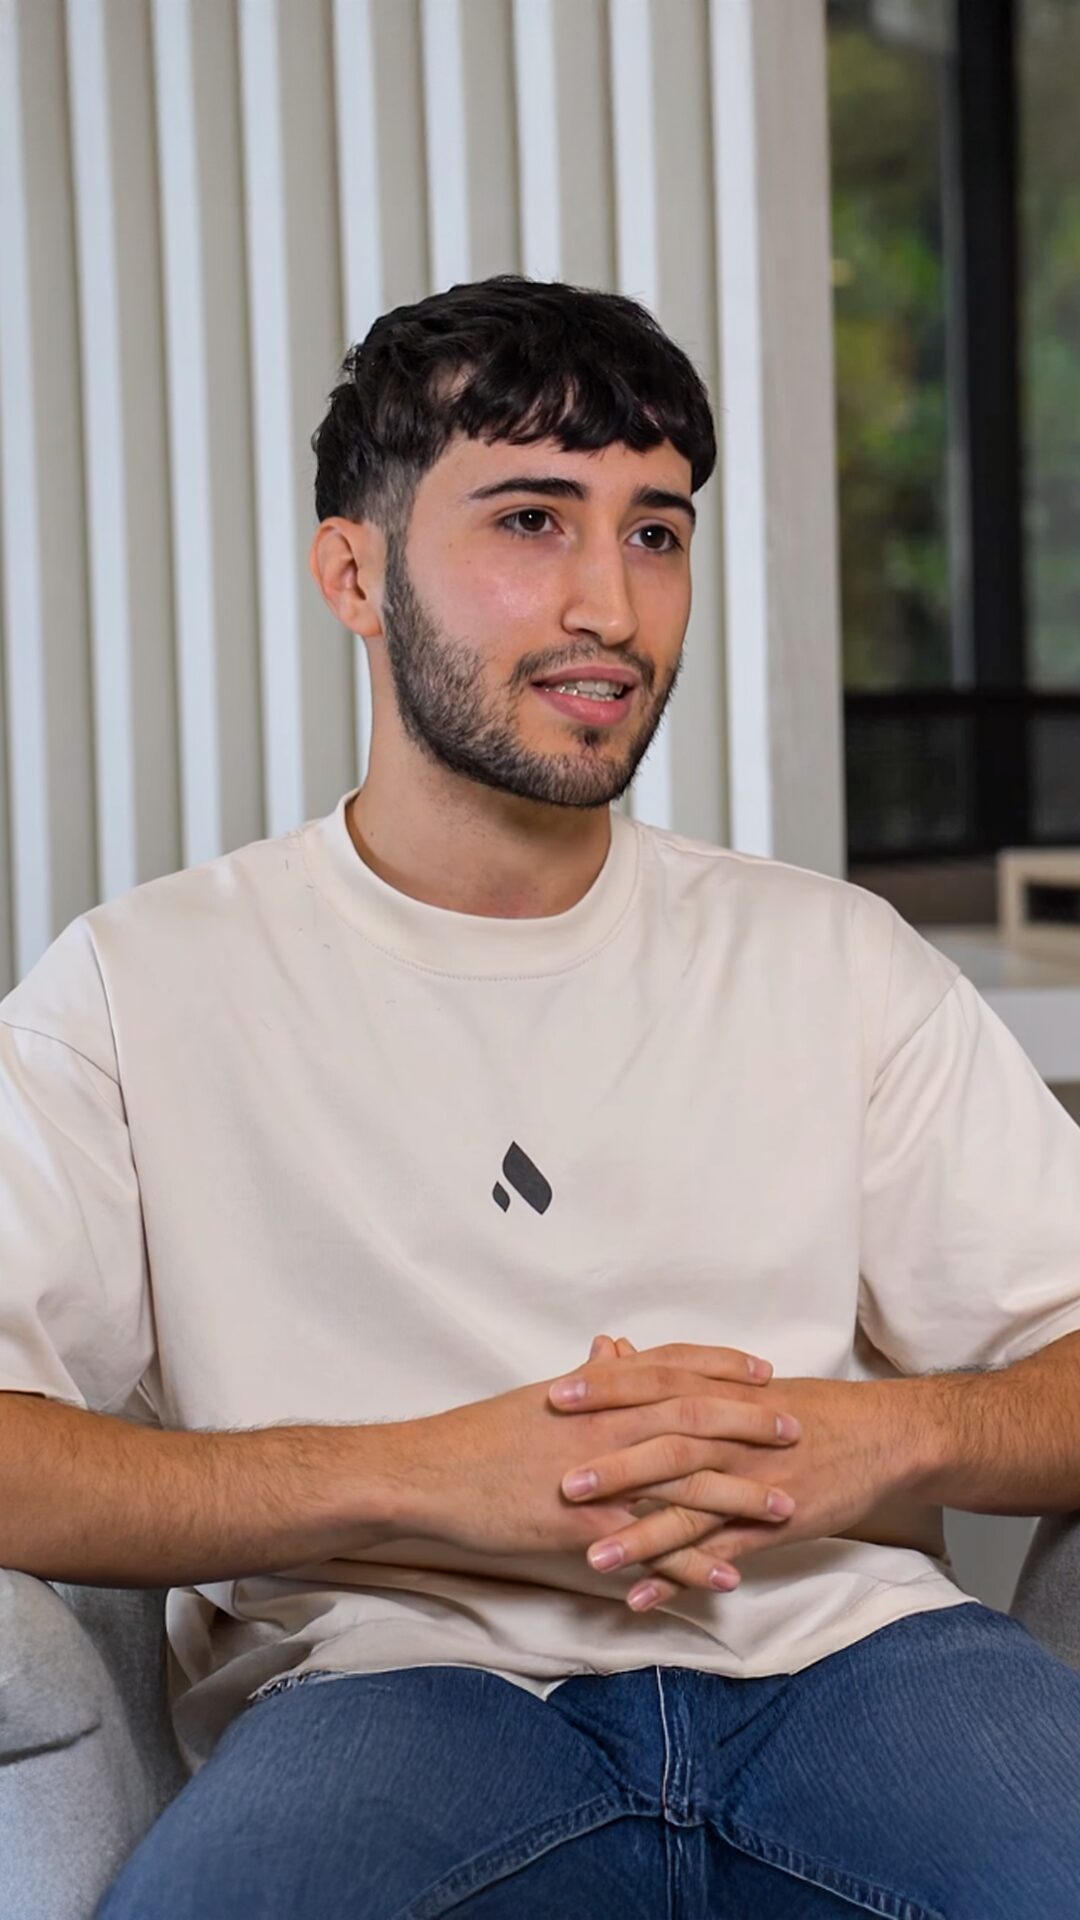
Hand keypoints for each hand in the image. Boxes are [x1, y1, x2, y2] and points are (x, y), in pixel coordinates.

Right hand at [397, 1338, 785, 1565]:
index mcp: (598, 1391)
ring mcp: (601, 1478)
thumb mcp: (542, 1398)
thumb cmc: (483, 1436)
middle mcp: (608, 1426)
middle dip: (750, 1424)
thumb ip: (588, 1378)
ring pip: (686, 1483)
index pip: (674, 1368)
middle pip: (695, 1418)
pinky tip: (729, 1574)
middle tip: (795, 1429)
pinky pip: (652, 1545)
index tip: (763, 1370)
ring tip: (785, 1506)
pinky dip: (694, 1560)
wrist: (432, 1474)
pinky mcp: (587, 1527)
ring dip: (741, 1495)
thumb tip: (611, 1348)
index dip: (723, 1368)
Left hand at [554, 1337, 905, 1609]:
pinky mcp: (770, 1525)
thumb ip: (673, 1374)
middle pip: (667, 1448)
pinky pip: (719, 1556)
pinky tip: (642, 1599)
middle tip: (559, 1482)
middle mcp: (733, 1437)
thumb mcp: (741, 1384)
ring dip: (640, 1535)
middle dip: (613, 1466)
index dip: (607, 1391)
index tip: (555, 1396)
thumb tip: (617, 1352)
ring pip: (691, 1510)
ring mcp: (752, 1484)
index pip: (656, 1386)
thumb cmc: (804, 1408)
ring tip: (591, 1555)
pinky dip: (680, 1577)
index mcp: (721, 1395)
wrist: (880, 1437)